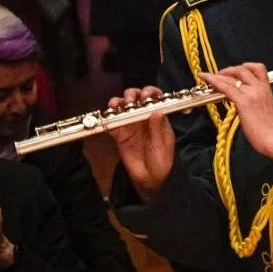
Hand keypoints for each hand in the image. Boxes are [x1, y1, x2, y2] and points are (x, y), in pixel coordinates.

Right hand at [105, 86, 176, 201]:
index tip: (146, 96)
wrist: (150, 179)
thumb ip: (158, 129)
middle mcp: (143, 118)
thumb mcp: (163, 145)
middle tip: (131, 100)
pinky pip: (112, 123)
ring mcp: (131, 125)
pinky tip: (109, 117)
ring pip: (122, 107)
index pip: (154, 98)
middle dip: (132, 94)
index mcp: (158, 117)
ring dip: (119, 102)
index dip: (150, 92)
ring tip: (118, 105)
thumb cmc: (162, 161)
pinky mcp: (119, 135)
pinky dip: (109, 118)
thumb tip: (157, 111)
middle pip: (136, 98)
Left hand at [201, 63, 272, 163]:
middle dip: (228, 70)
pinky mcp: (243, 102)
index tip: (234, 70)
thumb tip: (242, 98)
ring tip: (209, 77)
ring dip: (219, 75)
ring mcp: (251, 93)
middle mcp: (259, 88)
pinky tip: (207, 79)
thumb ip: (255, 99)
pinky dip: (214, 81)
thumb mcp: (265, 107)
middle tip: (219, 74)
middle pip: (242, 70)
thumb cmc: (270, 128)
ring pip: (232, 77)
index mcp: (267, 88)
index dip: (244, 66)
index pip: (257, 68)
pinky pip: (226, 88)